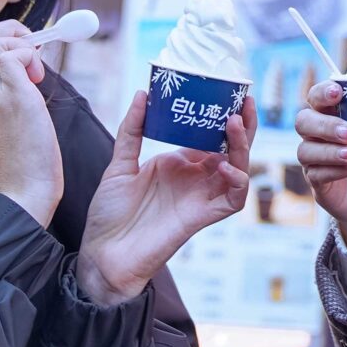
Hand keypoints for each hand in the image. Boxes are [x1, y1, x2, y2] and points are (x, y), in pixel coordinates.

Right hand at [0, 23, 63, 226]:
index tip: (10, 51)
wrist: (23, 190)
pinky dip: (29, 55)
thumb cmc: (19, 159)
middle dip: (4, 33)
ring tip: (33, 69)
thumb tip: (20, 64)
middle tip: (27, 52)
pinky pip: (14, 54)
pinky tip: (37, 78)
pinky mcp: (13, 97)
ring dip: (18, 43)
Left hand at [76, 90, 253, 307]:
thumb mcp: (119, 164)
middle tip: (243, 101)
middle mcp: (195, 179)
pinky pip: (234, 200)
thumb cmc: (110, 214)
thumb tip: (143, 94)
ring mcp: (201, 197)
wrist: (103, 254)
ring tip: (235, 123)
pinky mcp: (203, 217)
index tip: (224, 92)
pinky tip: (225, 166)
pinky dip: (237, 181)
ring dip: (242, 147)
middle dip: (242, 125)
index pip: (209, 135)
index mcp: (178, 164)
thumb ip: (132, 130)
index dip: (221, 116)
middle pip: (230, 148)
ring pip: (238, 169)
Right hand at [296, 80, 346, 252]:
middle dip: (325, 123)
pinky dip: (333, 170)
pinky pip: (314, 173)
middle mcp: (322, 133)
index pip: (319, 95)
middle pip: (304, 119)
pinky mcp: (318, 182)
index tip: (338, 90)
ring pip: (305, 148)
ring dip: (329, 149)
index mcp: (340, 113)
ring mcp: (317, 158)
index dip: (323, 90)